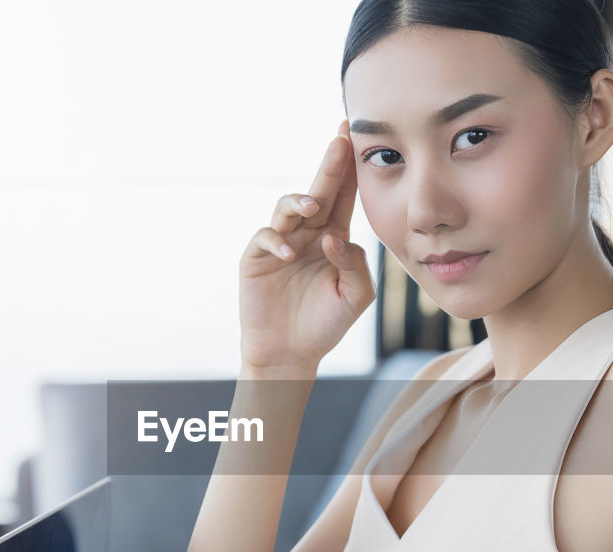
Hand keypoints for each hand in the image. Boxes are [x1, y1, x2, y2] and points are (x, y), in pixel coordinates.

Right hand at [238, 119, 375, 372]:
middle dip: (329, 165)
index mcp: (334, 237)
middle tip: (340, 141)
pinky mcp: (257, 258)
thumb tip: (334, 238)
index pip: (344, 196)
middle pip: (319, 191)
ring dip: (299, 200)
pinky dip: (277, 241)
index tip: (355, 137)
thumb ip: (354, 265)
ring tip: (312, 207)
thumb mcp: (355, 296)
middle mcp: (308, 234)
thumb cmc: (326, 323)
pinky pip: (265, 237)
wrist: (292, 353)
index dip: (349, 168)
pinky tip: (290, 254)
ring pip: (287, 207)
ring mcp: (281, 243)